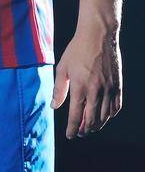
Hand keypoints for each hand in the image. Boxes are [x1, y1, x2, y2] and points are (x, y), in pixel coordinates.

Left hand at [52, 22, 121, 137]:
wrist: (99, 36)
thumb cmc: (77, 50)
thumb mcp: (62, 68)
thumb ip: (58, 90)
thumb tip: (54, 106)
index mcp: (80, 88)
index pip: (76, 116)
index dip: (72, 129)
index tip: (69, 135)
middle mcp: (96, 91)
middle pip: (92, 120)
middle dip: (85, 130)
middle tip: (79, 134)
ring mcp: (109, 89)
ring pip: (105, 116)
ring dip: (97, 125)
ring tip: (90, 128)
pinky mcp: (118, 86)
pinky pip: (116, 107)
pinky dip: (110, 115)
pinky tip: (104, 117)